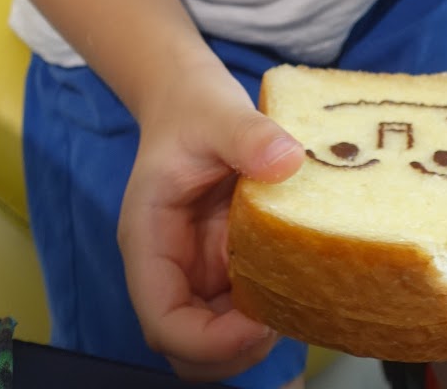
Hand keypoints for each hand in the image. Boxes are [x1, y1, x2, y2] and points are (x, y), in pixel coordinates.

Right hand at [118, 56, 303, 379]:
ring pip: (215, 338)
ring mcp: (195, 270)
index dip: (210, 340)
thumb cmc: (194, 108)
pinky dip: (267, 309)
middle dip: (234, 350)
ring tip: (295, 301)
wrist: (190, 97)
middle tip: (284, 318)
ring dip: (253, 336)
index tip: (259, 323)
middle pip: (188, 348)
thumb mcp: (220, 113)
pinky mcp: (222, 263)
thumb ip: (249, 134)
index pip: (164, 322)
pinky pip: (240, 309)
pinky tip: (297, 281)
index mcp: (150, 242)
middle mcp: (169, 268)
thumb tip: (288, 160)